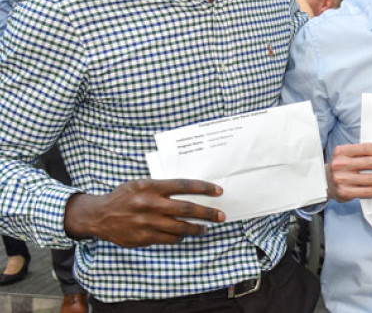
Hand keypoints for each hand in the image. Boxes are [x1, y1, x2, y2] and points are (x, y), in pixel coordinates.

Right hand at [64, 179, 224, 247]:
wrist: (99, 215)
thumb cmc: (124, 196)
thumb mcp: (141, 184)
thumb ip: (162, 187)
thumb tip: (189, 192)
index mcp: (151, 186)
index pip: (184, 185)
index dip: (204, 188)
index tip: (218, 191)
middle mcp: (150, 204)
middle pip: (187, 208)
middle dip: (207, 212)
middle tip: (221, 215)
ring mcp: (147, 222)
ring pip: (180, 227)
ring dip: (196, 228)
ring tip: (206, 228)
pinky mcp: (144, 237)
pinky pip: (168, 239)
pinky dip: (179, 237)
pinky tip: (185, 235)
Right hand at [327, 143, 371, 201]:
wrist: (323, 183)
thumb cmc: (341, 167)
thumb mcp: (347, 155)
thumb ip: (362, 154)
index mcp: (342, 151)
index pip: (367, 148)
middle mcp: (341, 164)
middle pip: (371, 163)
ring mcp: (342, 179)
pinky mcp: (345, 192)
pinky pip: (368, 192)